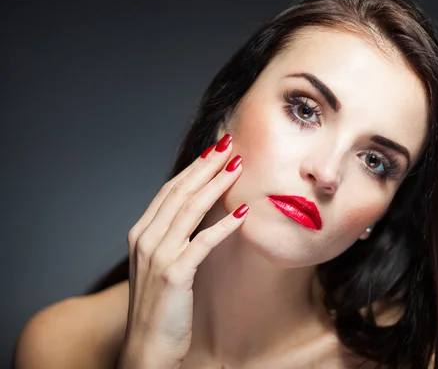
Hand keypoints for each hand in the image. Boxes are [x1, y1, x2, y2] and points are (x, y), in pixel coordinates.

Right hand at [118, 134, 246, 368]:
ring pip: (190, 210)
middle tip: (229, 144)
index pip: (170, 190)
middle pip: (180, 192)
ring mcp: (157, 256)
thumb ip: (174, 238)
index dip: (193, 168)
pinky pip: (202, 243)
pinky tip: (241, 213)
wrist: (146, 348)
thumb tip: (199, 214)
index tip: (215, 150)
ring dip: (216, 186)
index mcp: (141, 233)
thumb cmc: (159, 307)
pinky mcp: (173, 275)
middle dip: (206, 166)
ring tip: (238, 167)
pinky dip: (223, 226)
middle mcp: (145, 238)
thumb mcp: (161, 265)